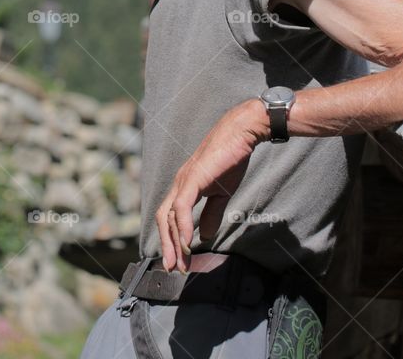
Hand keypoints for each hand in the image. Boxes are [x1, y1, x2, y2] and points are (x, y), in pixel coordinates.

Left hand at [155, 99, 267, 271]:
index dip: (171, 239)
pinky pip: (181, 207)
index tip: (178, 260)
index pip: (169, 217)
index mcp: (184, 187)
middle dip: (167, 246)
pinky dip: (182, 226)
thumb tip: (203, 235)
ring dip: (173, 241)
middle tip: (173, 268)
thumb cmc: (231, 159)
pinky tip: (187, 243)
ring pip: (168, 216)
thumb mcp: (221, 193)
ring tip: (180, 261)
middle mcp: (178, 184)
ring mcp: (183, 181)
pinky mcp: (192, 179)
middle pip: (162, 219)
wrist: (240, 134)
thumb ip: (211, 213)